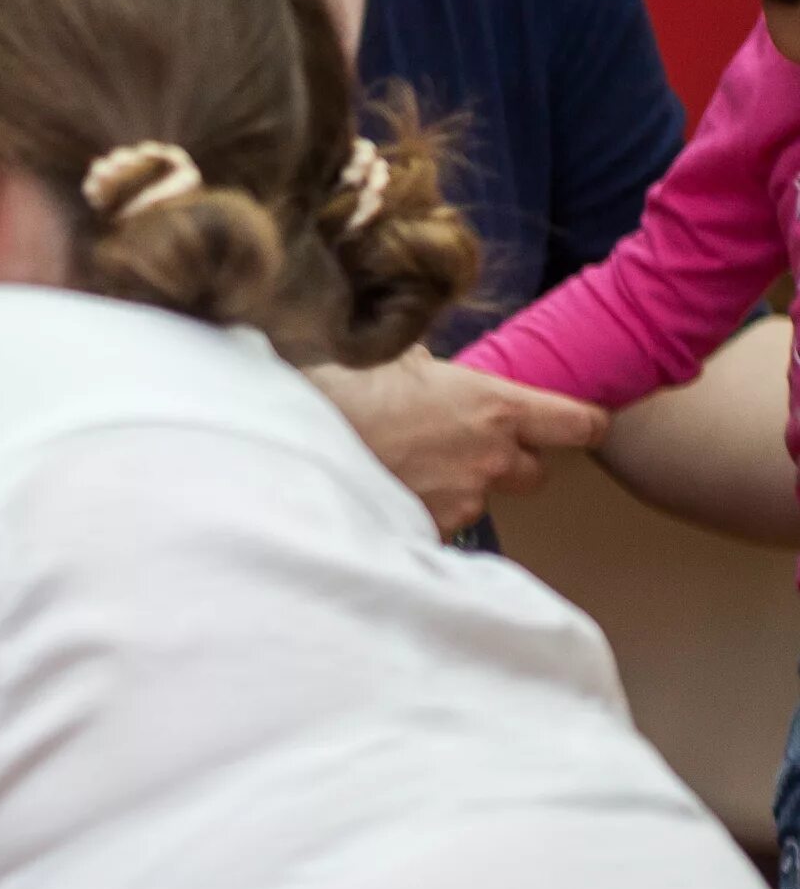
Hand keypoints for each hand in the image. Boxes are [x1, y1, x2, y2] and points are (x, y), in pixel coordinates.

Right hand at [310, 349, 607, 535]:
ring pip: (482, 500)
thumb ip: (436, 369)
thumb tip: (429, 365)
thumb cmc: (349, 388)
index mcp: (498, 407)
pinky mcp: (429, 530)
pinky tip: (388, 491)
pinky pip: (439, 524)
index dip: (584, 425)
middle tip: (470, 449)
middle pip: (537, 473)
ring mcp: (462, 500)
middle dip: (512, 463)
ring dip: (458, 488)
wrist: (303, 435)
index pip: (579, 424)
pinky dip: (421, 512)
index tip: (580, 426)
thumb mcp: (403, 357)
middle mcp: (491, 458)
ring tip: (409, 470)